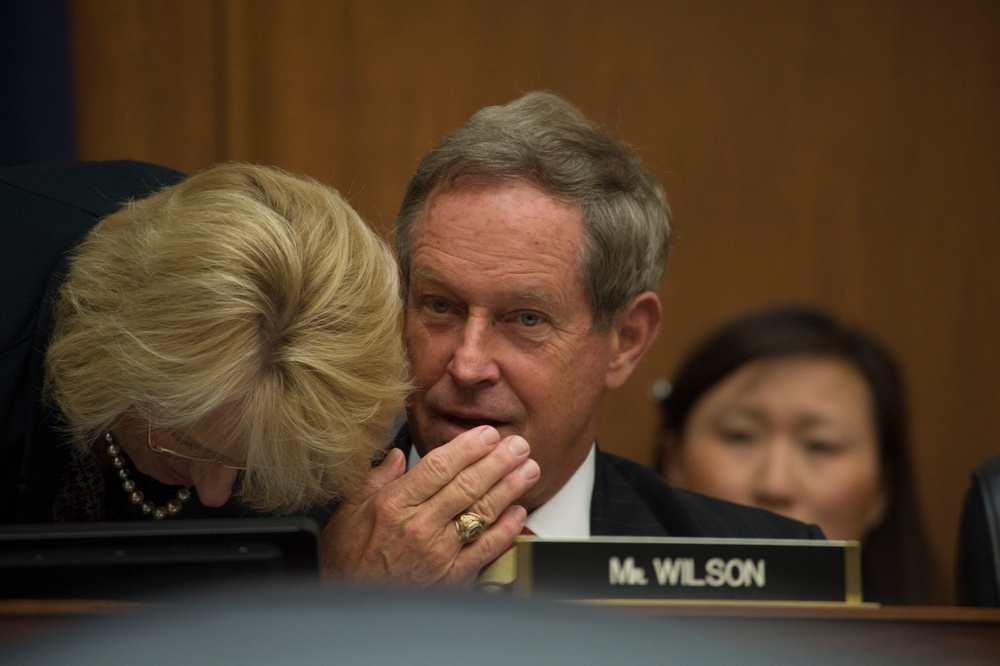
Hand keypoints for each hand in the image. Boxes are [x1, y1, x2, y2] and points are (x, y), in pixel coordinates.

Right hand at [319, 425, 539, 585]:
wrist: (348, 601)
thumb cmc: (347, 558)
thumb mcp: (349, 511)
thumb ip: (377, 479)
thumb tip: (397, 455)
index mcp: (394, 505)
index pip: (439, 467)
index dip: (468, 448)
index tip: (487, 435)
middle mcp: (419, 526)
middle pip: (467, 486)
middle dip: (497, 462)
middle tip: (518, 445)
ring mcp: (437, 552)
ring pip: (481, 513)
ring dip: (508, 489)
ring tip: (528, 470)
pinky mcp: (449, 576)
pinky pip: (485, 550)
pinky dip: (506, 531)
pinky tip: (518, 513)